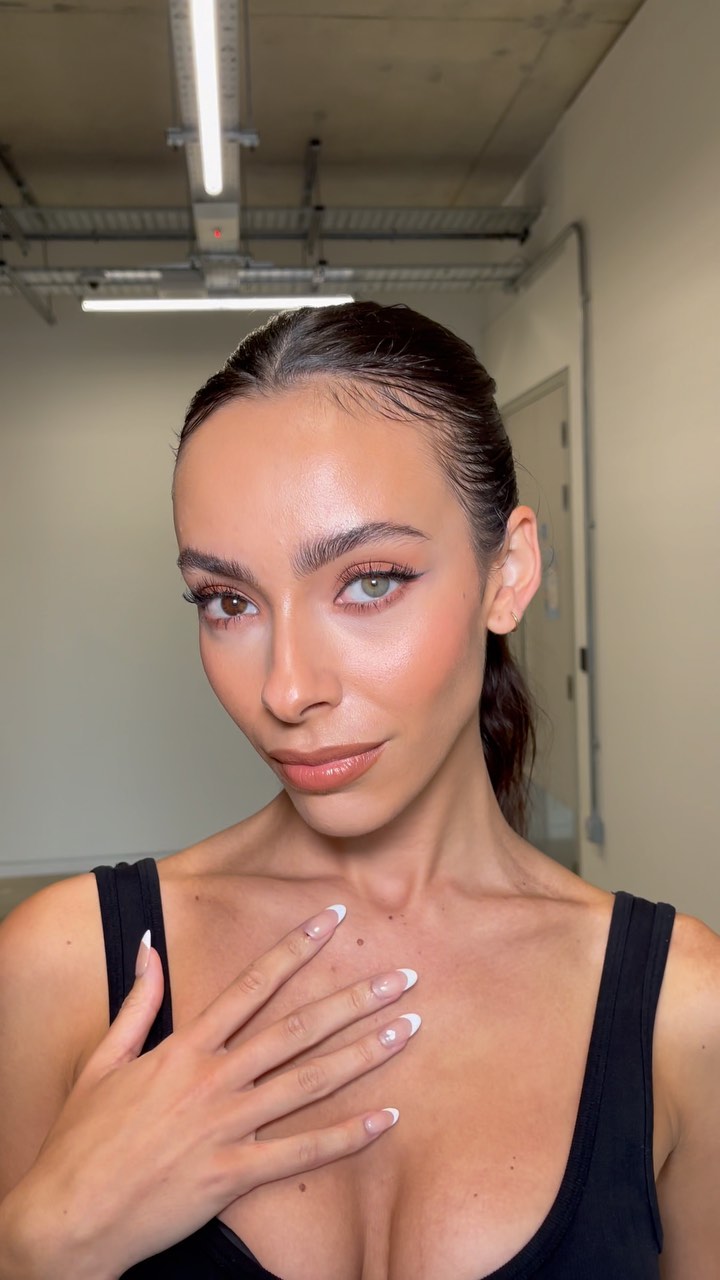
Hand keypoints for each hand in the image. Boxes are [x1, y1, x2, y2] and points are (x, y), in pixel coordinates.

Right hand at [0, 905, 419, 1278]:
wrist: (69, 1215)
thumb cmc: (83, 1140)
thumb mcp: (104, 1059)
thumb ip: (137, 1000)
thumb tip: (149, 944)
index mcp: (184, 1048)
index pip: (251, 984)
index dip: (296, 947)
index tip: (334, 919)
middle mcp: (212, 1080)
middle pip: (296, 1028)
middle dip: (353, 998)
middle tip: (402, 976)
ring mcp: (225, 1127)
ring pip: (308, 1081)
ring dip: (363, 1054)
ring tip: (407, 1029)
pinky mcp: (232, 1175)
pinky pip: (300, 1152)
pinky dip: (347, 1136)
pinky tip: (387, 1118)